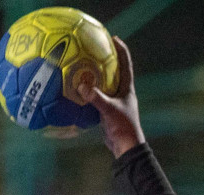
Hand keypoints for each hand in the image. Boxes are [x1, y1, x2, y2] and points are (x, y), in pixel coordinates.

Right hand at [79, 36, 143, 157]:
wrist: (125, 147)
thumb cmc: (122, 127)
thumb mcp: (109, 110)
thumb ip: (96, 97)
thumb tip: (81, 85)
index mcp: (127, 88)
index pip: (126, 64)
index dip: (121, 50)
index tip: (113, 38)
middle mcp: (121, 93)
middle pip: (115, 70)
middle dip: (106, 58)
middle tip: (95, 47)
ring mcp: (114, 101)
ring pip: (104, 83)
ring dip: (95, 74)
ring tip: (83, 64)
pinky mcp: (106, 110)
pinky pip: (96, 96)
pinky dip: (88, 91)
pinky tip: (77, 88)